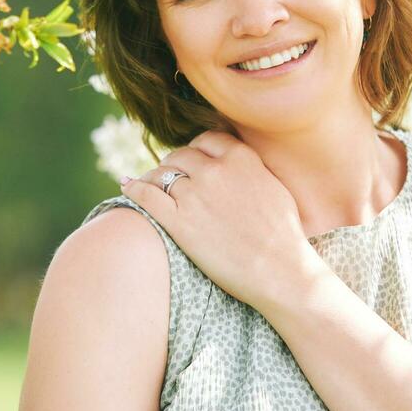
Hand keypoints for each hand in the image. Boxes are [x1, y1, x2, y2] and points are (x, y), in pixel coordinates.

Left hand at [120, 129, 320, 311]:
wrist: (279, 270)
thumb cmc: (285, 235)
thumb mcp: (275, 187)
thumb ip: (253, 169)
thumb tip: (240, 162)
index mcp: (241, 158)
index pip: (208, 140)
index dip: (198, 149)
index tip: (194, 158)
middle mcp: (215, 170)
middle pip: (182, 154)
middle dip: (175, 162)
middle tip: (170, 173)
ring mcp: (193, 194)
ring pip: (162, 173)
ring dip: (154, 175)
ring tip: (148, 181)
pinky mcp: (178, 221)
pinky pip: (146, 195)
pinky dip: (133, 187)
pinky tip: (126, 185)